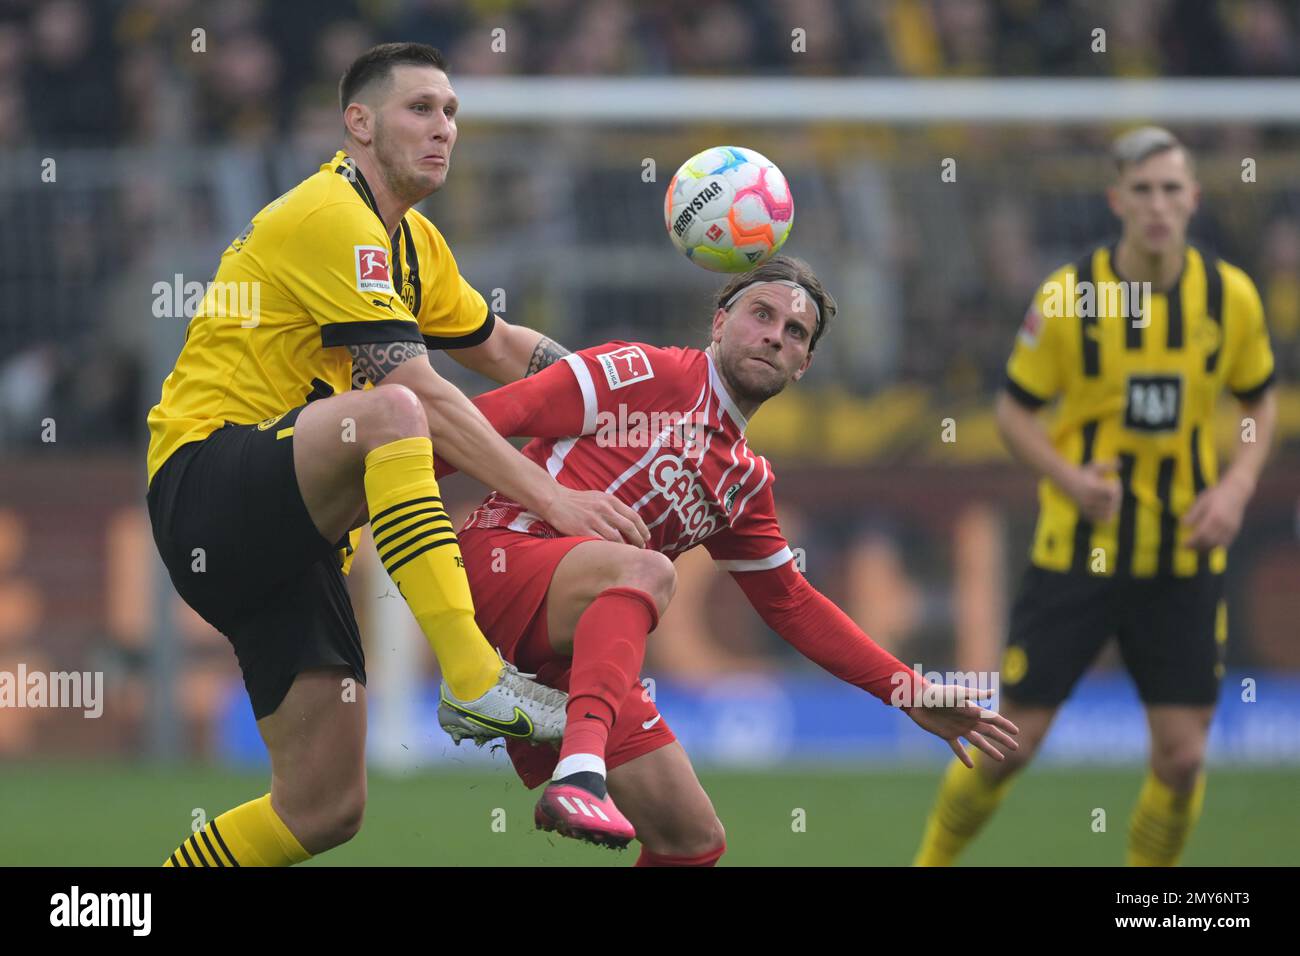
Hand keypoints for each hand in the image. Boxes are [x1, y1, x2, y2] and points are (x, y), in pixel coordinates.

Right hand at [540, 487, 649, 546]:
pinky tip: (612, 556)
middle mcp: (604, 509)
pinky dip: (609, 551)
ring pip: (616, 538)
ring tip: (629, 555)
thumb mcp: (599, 497)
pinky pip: (600, 543)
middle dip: (638, 540)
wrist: (555, 500)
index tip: (646, 538)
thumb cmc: (578, 501)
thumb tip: (630, 521)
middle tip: (641, 549)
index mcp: (610, 500)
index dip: (643, 529)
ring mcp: (593, 520)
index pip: (633, 516)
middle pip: (629, 528)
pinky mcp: (581, 530)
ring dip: (625, 548)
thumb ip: (614, 507)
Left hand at [902, 684, 1019, 767]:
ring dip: (989, 750)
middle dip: (1002, 739)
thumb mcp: (956, 693)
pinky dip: (964, 757)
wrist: (918, 700)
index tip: (1017, 732)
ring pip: (977, 742)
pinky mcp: (946, 735)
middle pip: (989, 732)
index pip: (993, 719)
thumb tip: (992, 693)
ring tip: (1000, 758)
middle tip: (1016, 747)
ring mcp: (958, 728)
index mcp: (972, 710)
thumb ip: (973, 694)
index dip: (1005, 725)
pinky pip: (957, 748)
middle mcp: (967, 720)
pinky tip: (971, 766)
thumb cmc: (937, 694)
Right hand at [1063, 459, 1120, 522]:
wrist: (1065, 483)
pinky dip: (1107, 516)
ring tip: (1112, 500)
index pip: (1113, 492)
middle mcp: (1089, 499)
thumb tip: (1121, 462)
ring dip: (1113, 507)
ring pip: (1108, 513)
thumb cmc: (1083, 473)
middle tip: (1114, 491)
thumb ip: (1108, 465)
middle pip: (1112, 503)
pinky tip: (1108, 508)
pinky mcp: (1085, 512)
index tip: (1115, 480)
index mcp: (1092, 488)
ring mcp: (1087, 507)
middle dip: (1117, 497)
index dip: (1117, 486)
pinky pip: (1101, 519)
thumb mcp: (1095, 467)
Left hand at [1183, 472, 1250, 550]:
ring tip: (1195, 548)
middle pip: (1209, 541)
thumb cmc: (1216, 495)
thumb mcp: (1202, 501)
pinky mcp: (1235, 530)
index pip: (1201, 534)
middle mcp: (1224, 524)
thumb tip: (1183, 525)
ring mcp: (1231, 528)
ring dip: (1205, 549)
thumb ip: (1193, 513)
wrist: (1237, 492)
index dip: (1192, 541)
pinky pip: (1225, 543)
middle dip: (1197, 547)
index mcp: (1214, 516)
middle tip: (1186, 548)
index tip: (1183, 544)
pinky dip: (1215, 547)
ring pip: (1217, 544)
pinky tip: (1207, 547)